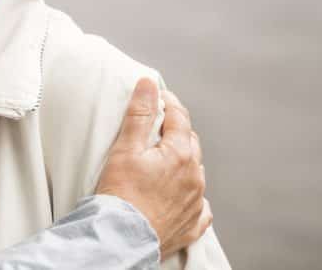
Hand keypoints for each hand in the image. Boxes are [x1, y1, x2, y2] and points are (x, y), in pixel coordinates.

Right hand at [95, 78, 211, 258]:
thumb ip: (140, 113)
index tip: (158, 96)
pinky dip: (191, 196)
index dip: (168, 103)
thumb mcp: (126, 147)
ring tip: (162, 160)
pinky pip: (199, 206)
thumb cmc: (121, 194)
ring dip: (182, 162)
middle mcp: (195, 177)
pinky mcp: (192, 224)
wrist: (122, 237)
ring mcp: (196, 202)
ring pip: (195, 172)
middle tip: (156, 127)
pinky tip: (180, 196)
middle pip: (190, 143)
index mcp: (181, 154)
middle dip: (176, 131)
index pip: (180, 118)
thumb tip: (149, 85)